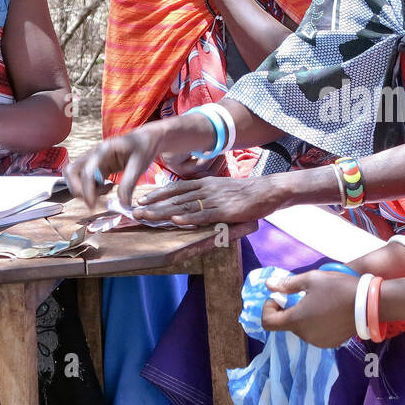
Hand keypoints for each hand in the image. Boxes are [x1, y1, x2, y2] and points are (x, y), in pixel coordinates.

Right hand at [65, 114, 216, 206]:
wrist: (155, 134)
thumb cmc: (149, 146)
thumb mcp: (142, 163)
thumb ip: (129, 182)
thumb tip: (122, 204)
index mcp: (106, 148)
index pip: (85, 168)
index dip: (86, 187)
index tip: (93, 202)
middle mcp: (97, 150)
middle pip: (73, 169)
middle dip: (77, 188)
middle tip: (90, 204)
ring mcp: (97, 156)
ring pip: (75, 171)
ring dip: (79, 187)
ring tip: (94, 200)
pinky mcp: (101, 162)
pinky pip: (85, 174)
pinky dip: (87, 185)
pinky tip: (101, 194)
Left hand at [134, 175, 279, 226]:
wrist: (268, 191)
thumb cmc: (247, 192)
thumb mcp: (223, 188)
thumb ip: (208, 193)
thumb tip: (193, 202)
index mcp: (206, 183)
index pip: (177, 187)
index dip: (158, 193)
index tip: (142, 199)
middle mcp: (206, 189)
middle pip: (175, 198)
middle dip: (154, 205)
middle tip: (135, 212)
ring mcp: (215, 200)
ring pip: (184, 207)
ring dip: (163, 213)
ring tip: (147, 217)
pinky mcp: (225, 211)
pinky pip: (204, 215)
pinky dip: (189, 219)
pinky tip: (175, 222)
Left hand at [261, 269, 361, 347]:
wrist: (368, 304)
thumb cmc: (337, 288)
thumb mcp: (311, 279)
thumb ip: (288, 284)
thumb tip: (268, 285)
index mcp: (296, 319)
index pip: (268, 322)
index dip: (268, 309)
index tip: (278, 297)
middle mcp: (304, 335)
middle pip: (286, 324)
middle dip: (289, 310)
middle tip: (301, 295)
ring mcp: (318, 341)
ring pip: (302, 329)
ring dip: (303, 317)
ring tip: (318, 302)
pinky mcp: (330, 343)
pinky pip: (315, 333)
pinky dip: (315, 324)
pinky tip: (328, 312)